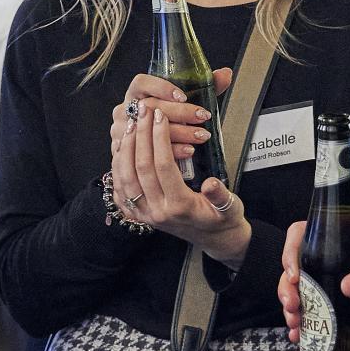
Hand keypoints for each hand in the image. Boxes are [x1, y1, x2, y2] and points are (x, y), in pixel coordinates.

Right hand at [107, 68, 230, 167]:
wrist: (147, 148)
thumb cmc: (167, 120)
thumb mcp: (182, 102)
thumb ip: (203, 87)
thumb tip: (225, 74)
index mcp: (134, 94)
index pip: (141, 83)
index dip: (161, 87)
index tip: (183, 96)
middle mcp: (124, 111)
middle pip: (150, 107)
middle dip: (179, 112)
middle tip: (202, 116)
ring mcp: (123, 132)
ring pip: (150, 130)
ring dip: (179, 133)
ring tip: (201, 135)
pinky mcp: (127, 153)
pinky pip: (149, 151)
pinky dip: (173, 150)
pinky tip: (188, 151)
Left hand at [113, 78, 250, 268]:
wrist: (214, 239)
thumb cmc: (223, 218)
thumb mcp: (231, 207)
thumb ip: (221, 196)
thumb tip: (212, 184)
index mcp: (180, 207)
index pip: (163, 166)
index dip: (160, 138)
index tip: (160, 116)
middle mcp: (158, 211)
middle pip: (141, 168)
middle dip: (141, 135)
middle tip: (143, 111)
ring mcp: (145, 214)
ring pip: (126, 176)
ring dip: (126, 147)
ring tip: (132, 123)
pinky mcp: (139, 214)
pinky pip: (121, 187)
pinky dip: (118, 164)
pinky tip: (122, 146)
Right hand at [278, 219, 349, 343]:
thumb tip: (347, 287)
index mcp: (331, 234)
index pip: (298, 234)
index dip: (289, 254)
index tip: (295, 276)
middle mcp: (322, 253)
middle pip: (292, 266)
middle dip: (286, 288)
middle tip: (292, 306)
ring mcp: (323, 274)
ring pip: (295, 288)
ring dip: (290, 306)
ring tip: (295, 323)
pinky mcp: (328, 294)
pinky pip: (306, 305)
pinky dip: (301, 320)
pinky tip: (299, 334)